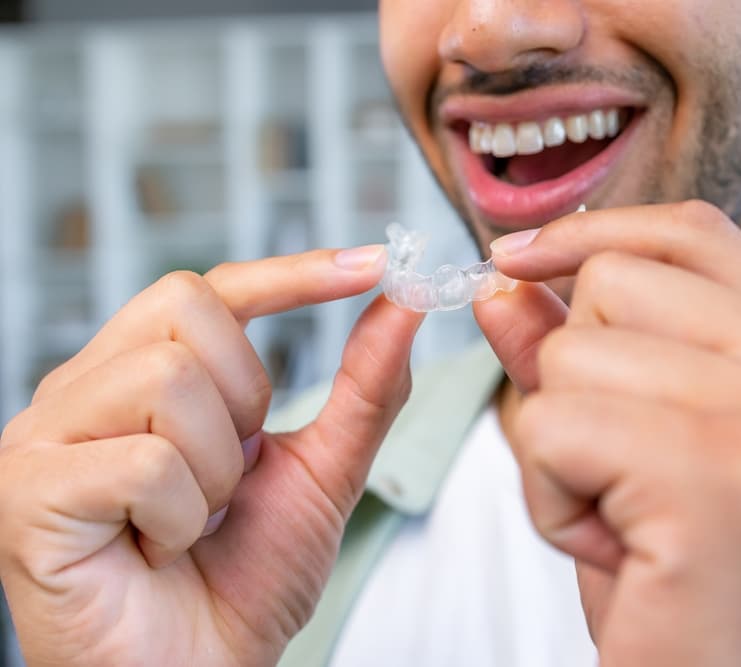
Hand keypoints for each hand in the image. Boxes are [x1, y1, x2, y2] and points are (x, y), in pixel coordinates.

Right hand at [0, 247, 423, 665]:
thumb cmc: (245, 578)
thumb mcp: (322, 471)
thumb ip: (364, 387)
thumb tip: (403, 302)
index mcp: (141, 375)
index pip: (211, 289)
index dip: (291, 273)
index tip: (371, 265)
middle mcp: (83, 390)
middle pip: (186, 308)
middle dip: (246, 397)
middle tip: (233, 473)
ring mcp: (42, 437)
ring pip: (167, 379)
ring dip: (216, 468)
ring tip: (193, 520)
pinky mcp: (25, 493)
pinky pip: (142, 460)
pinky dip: (180, 515)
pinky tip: (158, 549)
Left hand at [475, 201, 740, 665]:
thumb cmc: (689, 580)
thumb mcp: (637, 440)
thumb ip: (579, 348)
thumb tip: (503, 280)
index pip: (690, 234)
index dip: (589, 235)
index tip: (515, 260)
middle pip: (611, 283)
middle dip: (575, 380)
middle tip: (631, 480)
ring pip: (569, 352)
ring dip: (559, 448)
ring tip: (626, 521)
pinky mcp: (719, 475)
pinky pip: (552, 426)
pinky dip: (549, 497)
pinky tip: (613, 551)